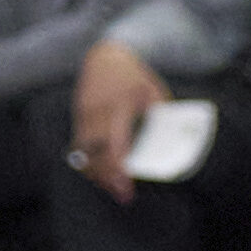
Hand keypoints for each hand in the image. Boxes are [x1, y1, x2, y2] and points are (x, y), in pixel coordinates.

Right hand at [70, 40, 169, 197]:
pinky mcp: (78, 117)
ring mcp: (83, 114)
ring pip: (83, 152)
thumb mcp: (153, 92)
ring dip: (96, 172)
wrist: (105, 55)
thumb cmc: (133, 75)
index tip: (126, 190)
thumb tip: (173, 147)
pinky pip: (79, 145)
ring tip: (114, 188)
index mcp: (117, 106)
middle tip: (123, 196)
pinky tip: (102, 173)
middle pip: (93, 154)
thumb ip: (160, 119)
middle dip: (105, 178)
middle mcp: (95, 112)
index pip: (113, 144)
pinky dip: (89, 161)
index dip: (118, 170)